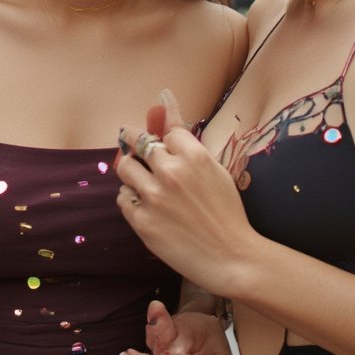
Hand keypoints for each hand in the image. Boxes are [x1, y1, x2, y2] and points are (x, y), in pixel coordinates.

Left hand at [116, 89, 260, 295]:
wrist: (232, 258)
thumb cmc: (227, 213)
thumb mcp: (214, 169)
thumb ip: (185, 137)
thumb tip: (163, 96)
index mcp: (194, 156)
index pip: (164, 132)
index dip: (166, 141)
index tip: (166, 149)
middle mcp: (171, 172)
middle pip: (137, 142)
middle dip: (134, 143)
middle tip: (135, 147)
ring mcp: (154, 197)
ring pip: (124, 168)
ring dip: (132, 173)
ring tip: (146, 184)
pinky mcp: (142, 222)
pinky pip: (122, 198)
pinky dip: (131, 199)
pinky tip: (147, 206)